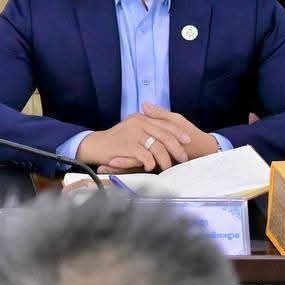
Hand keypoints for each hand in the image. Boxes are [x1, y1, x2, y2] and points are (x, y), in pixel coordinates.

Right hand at [76, 110, 192, 172]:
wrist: (96, 145)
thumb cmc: (117, 140)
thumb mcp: (133, 129)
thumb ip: (148, 126)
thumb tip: (166, 128)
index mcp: (141, 117)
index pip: (164, 123)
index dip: (178, 132)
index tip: (187, 141)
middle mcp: (138, 122)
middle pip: (165, 135)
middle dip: (176, 148)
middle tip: (183, 158)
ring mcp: (133, 133)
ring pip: (158, 147)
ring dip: (165, 160)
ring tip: (167, 167)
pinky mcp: (128, 145)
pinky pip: (146, 156)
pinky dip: (151, 163)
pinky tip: (150, 167)